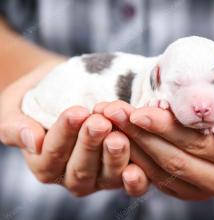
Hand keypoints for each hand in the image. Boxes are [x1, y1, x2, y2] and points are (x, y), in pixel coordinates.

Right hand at [0, 62, 148, 196]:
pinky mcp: (122, 173)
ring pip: (107, 175)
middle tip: (99, 122)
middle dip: (90, 143)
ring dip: (114, 156)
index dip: (64, 134)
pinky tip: (137, 169)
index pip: (53, 153)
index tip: (76, 113)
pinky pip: (130, 183)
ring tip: (119, 135)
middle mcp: (72, 176)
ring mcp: (99, 177)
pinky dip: (135, 180)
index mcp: (45, 164)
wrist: (67, 90)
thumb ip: (16, 127)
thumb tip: (31, 141)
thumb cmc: (40, 99)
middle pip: (81, 166)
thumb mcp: (15, 109)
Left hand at [98, 69, 213, 199]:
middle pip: (175, 159)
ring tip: (110, 123)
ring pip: (162, 172)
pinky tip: (120, 140)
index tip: (137, 112)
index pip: (196, 140)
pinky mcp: (187, 191)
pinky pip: (157, 180)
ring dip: (133, 148)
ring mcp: (205, 189)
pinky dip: (137, 161)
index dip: (164, 127)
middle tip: (113, 113)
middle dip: (140, 135)